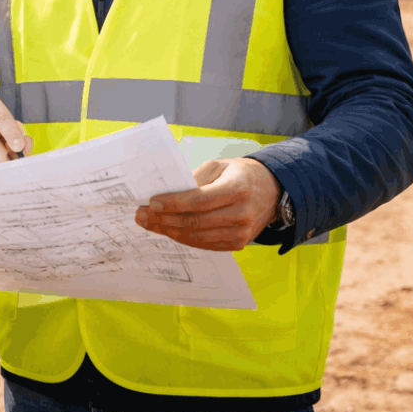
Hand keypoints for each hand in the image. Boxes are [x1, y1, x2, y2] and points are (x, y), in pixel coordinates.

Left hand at [133, 157, 280, 251]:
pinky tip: (167, 230)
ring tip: (149, 224)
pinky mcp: (238, 244)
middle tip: (141, 215)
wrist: (271, 191)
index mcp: (237, 188)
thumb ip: (194, 178)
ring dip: (169, 231)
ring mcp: (241, 232)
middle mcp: (242, 213)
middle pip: (195, 222)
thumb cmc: (239, 174)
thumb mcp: (218, 166)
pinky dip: (184, 238)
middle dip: (164, 220)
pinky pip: (205, 245)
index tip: (151, 203)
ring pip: (197, 237)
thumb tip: (167, 193)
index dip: (173, 203)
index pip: (199, 200)